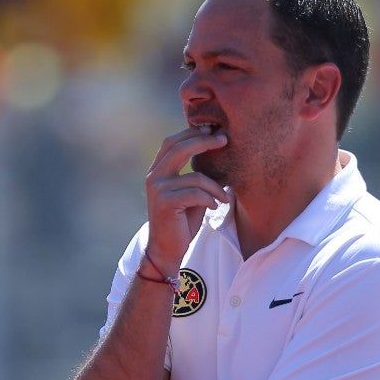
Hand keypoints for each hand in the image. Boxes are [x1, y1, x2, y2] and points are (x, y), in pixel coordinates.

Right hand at [144, 126, 228, 270]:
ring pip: (195, 176)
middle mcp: (154, 177)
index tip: (212, 130)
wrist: (167, 249)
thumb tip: (217, 153)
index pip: (172, 142)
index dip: (192, 133)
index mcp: (158, 171)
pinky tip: (214, 207)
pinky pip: (195, 193)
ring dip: (216, 187)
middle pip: (179, 148)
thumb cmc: (182, 221)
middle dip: (204, 141)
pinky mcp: (165, 203)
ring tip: (225, 197)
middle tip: (224, 140)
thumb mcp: (189, 193)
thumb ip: (195, 174)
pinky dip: (210, 200)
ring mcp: (158, 189)